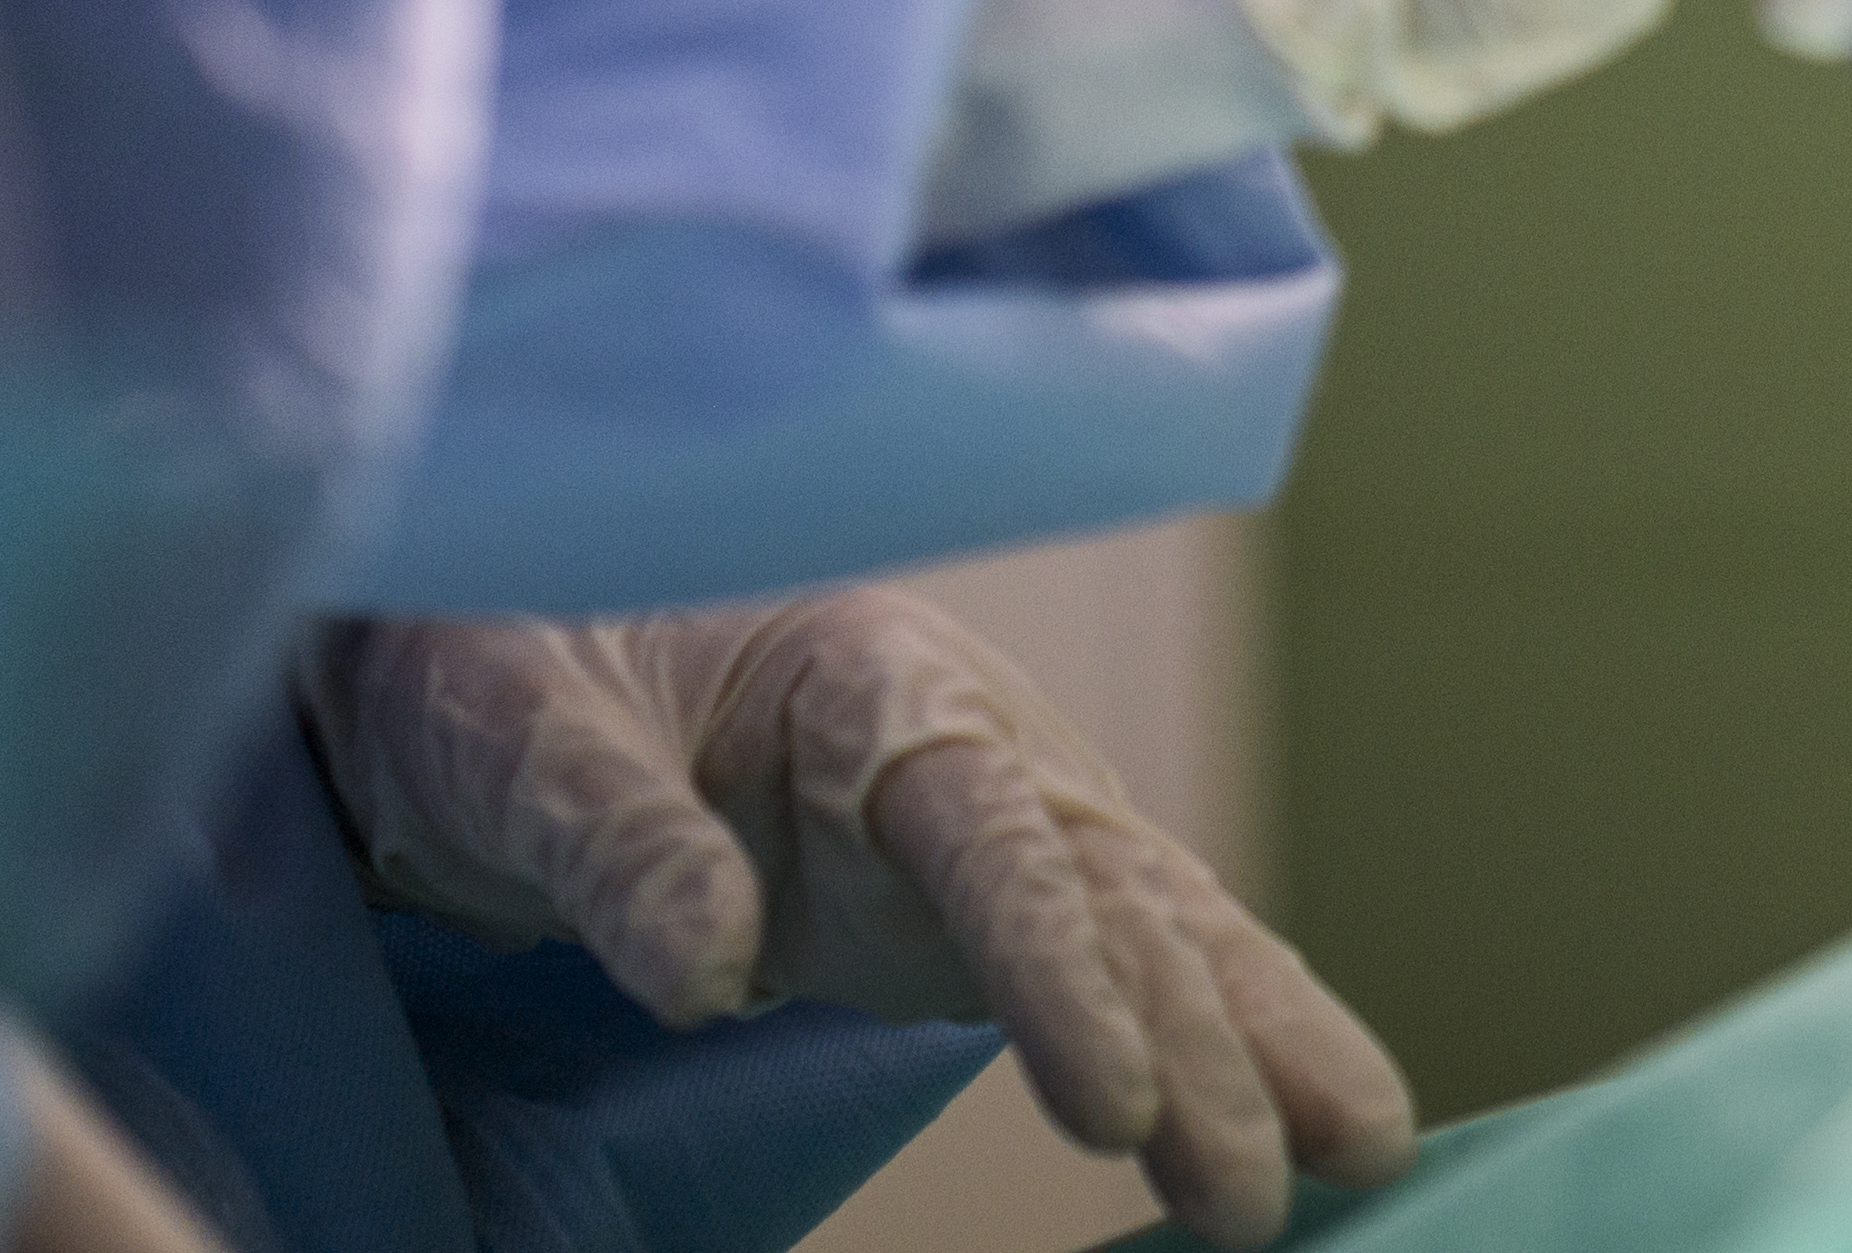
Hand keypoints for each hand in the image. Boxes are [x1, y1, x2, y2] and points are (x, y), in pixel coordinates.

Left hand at [300, 594, 1412, 1242]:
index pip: (994, 828)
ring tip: (1360, 1158)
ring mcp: (989, 824)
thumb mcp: (516, 734)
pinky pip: (1121, 968)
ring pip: (1156, 927)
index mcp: (872, 675)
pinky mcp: (971, 906)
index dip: (1058, 969)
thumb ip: (617, 838)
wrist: (490, 657)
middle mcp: (970, 738)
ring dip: (1251, 1041)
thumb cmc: (497, 655)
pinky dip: (1214, 1033)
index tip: (1110, 1107)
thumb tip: (711, 959)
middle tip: (1259, 1196)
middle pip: (1110, 892)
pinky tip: (1293, 1115)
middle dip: (1200, 1042)